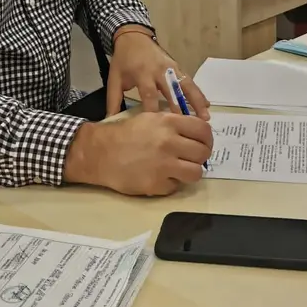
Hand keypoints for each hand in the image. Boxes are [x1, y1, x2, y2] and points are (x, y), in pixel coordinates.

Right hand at [63, 111, 212, 195]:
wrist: (100, 153)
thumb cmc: (125, 135)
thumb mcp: (151, 119)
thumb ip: (174, 125)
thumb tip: (197, 134)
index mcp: (168, 123)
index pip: (204, 130)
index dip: (207, 139)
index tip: (203, 144)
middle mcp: (169, 142)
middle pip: (203, 152)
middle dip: (200, 156)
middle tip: (192, 159)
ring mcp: (164, 165)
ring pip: (196, 173)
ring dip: (190, 172)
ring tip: (179, 170)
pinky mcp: (156, 184)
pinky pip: (176, 186)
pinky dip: (171, 184)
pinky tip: (160, 177)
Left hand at [105, 28, 209, 118]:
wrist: (133, 37)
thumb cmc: (123, 60)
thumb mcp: (114, 78)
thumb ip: (113, 100)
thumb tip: (110, 122)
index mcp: (142, 74)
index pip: (150, 95)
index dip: (154, 111)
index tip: (159, 128)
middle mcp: (159, 71)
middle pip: (172, 91)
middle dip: (180, 109)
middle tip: (188, 127)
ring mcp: (171, 68)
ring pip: (186, 86)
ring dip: (196, 101)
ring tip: (205, 118)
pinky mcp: (178, 67)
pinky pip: (190, 81)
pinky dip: (198, 93)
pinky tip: (207, 105)